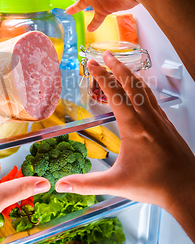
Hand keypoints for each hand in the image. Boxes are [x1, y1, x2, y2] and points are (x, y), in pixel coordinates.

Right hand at [55, 52, 194, 229]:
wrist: (187, 189)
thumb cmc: (154, 185)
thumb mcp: (116, 184)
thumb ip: (86, 183)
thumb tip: (61, 185)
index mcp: (133, 128)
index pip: (114, 94)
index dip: (101, 76)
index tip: (92, 64)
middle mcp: (147, 118)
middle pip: (131, 84)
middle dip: (116, 66)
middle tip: (106, 54)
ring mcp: (159, 119)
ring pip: (144, 89)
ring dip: (130, 74)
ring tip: (120, 65)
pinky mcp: (166, 124)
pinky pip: (152, 98)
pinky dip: (142, 87)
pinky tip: (140, 90)